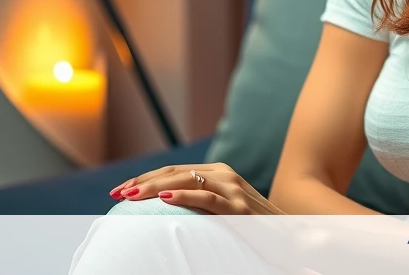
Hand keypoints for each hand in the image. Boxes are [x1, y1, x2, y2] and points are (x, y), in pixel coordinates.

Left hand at [110, 163, 285, 214]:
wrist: (291, 237)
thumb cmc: (253, 227)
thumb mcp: (224, 210)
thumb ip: (201, 203)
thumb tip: (162, 209)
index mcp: (218, 173)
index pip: (174, 171)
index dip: (145, 179)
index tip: (119, 191)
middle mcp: (225, 175)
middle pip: (175, 173)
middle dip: (143, 182)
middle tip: (117, 194)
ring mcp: (234, 190)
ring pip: (187, 181)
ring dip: (155, 188)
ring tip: (132, 196)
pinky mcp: (240, 209)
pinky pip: (208, 199)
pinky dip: (185, 197)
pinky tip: (165, 199)